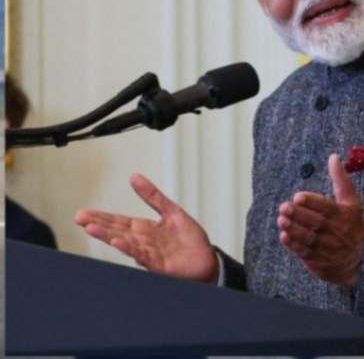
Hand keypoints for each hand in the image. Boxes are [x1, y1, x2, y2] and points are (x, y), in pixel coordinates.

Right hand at [74, 173, 218, 281]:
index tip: (82, 213)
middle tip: (78, 218)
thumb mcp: (171, 211)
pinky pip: (142, 256)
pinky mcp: (159, 265)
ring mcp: (149, 253)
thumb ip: (153, 196)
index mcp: (144, 229)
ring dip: (107, 236)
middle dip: (97, 225)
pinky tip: (117, 243)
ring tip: (90, 228)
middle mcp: (143, 242)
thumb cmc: (189, 239)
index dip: (101, 217)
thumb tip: (134, 176)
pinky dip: (130, 249)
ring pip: (125, 243)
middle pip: (116, 231)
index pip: (118, 222)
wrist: (207, 259)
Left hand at [277, 152, 363, 287]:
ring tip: (281, 220)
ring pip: (309, 238)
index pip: (328, 208)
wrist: (355, 261)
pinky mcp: (319, 260)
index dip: (313, 202)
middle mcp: (338, 232)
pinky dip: (294, 245)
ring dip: (294, 229)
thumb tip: (333, 157)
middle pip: (317, 223)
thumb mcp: (351, 203)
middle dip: (299, 215)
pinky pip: (305, 253)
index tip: (298, 196)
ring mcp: (328, 247)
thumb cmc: (350, 226)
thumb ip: (342, 180)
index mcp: (346, 215)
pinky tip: (284, 236)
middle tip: (284, 207)